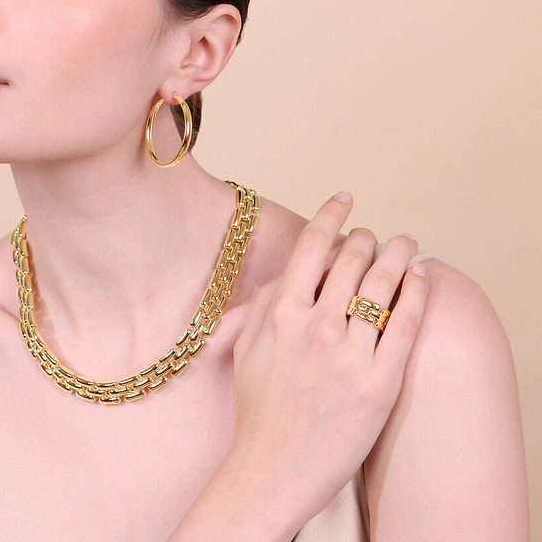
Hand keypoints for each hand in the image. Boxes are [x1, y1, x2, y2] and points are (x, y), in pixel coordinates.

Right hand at [227, 192, 429, 532]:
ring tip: (406, 244)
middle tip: (375, 234)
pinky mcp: (379, 385)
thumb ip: (265, 303)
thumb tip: (289, 271)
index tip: (344, 198)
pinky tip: (421, 279)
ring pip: (383, 286)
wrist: (272, 468)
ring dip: (398, 255)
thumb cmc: (256, 407)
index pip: (311, 246)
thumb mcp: (246, 346)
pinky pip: (405, 327)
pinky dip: (417, 295)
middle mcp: (315, 326)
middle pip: (351, 260)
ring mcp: (349, 356)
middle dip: (366, 236)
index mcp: (280, 313)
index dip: (331, 214)